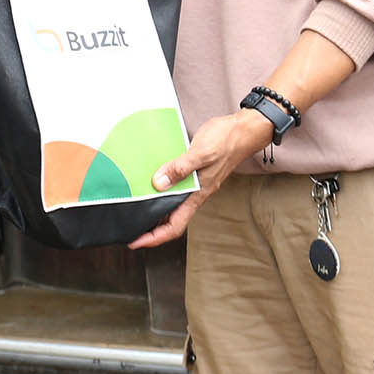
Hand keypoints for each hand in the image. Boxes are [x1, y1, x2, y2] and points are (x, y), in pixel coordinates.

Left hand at [128, 108, 276, 248]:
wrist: (243, 131)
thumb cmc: (226, 142)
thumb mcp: (200, 153)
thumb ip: (179, 169)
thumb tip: (158, 183)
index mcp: (197, 194)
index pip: (174, 226)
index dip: (154, 237)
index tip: (137, 242)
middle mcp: (195, 193)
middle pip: (171, 220)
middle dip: (150, 228)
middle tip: (129, 229)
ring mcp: (195, 184)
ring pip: (172, 205)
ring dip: (154, 210)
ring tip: (135, 209)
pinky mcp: (194, 173)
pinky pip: (175, 188)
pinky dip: (161, 190)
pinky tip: (151, 183)